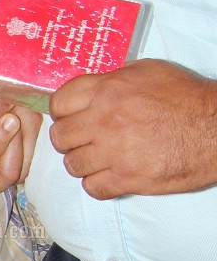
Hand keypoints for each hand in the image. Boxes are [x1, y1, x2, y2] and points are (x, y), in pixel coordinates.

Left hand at [49, 60, 216, 198]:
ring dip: (82, 162)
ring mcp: (114, 152)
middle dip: (69, 139)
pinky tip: (110, 175)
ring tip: (98, 159)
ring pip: (72, 165)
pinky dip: (97, 184)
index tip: (70, 116)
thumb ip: (113, 81)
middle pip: (60, 137)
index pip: (59, 103)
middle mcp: (105, 121)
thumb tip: (93, 90)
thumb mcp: (148, 72)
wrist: (215, 128)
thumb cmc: (188, 97)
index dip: (62, 111)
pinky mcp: (127, 178)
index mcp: (108, 91)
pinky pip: (92, 188)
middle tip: (83, 140)